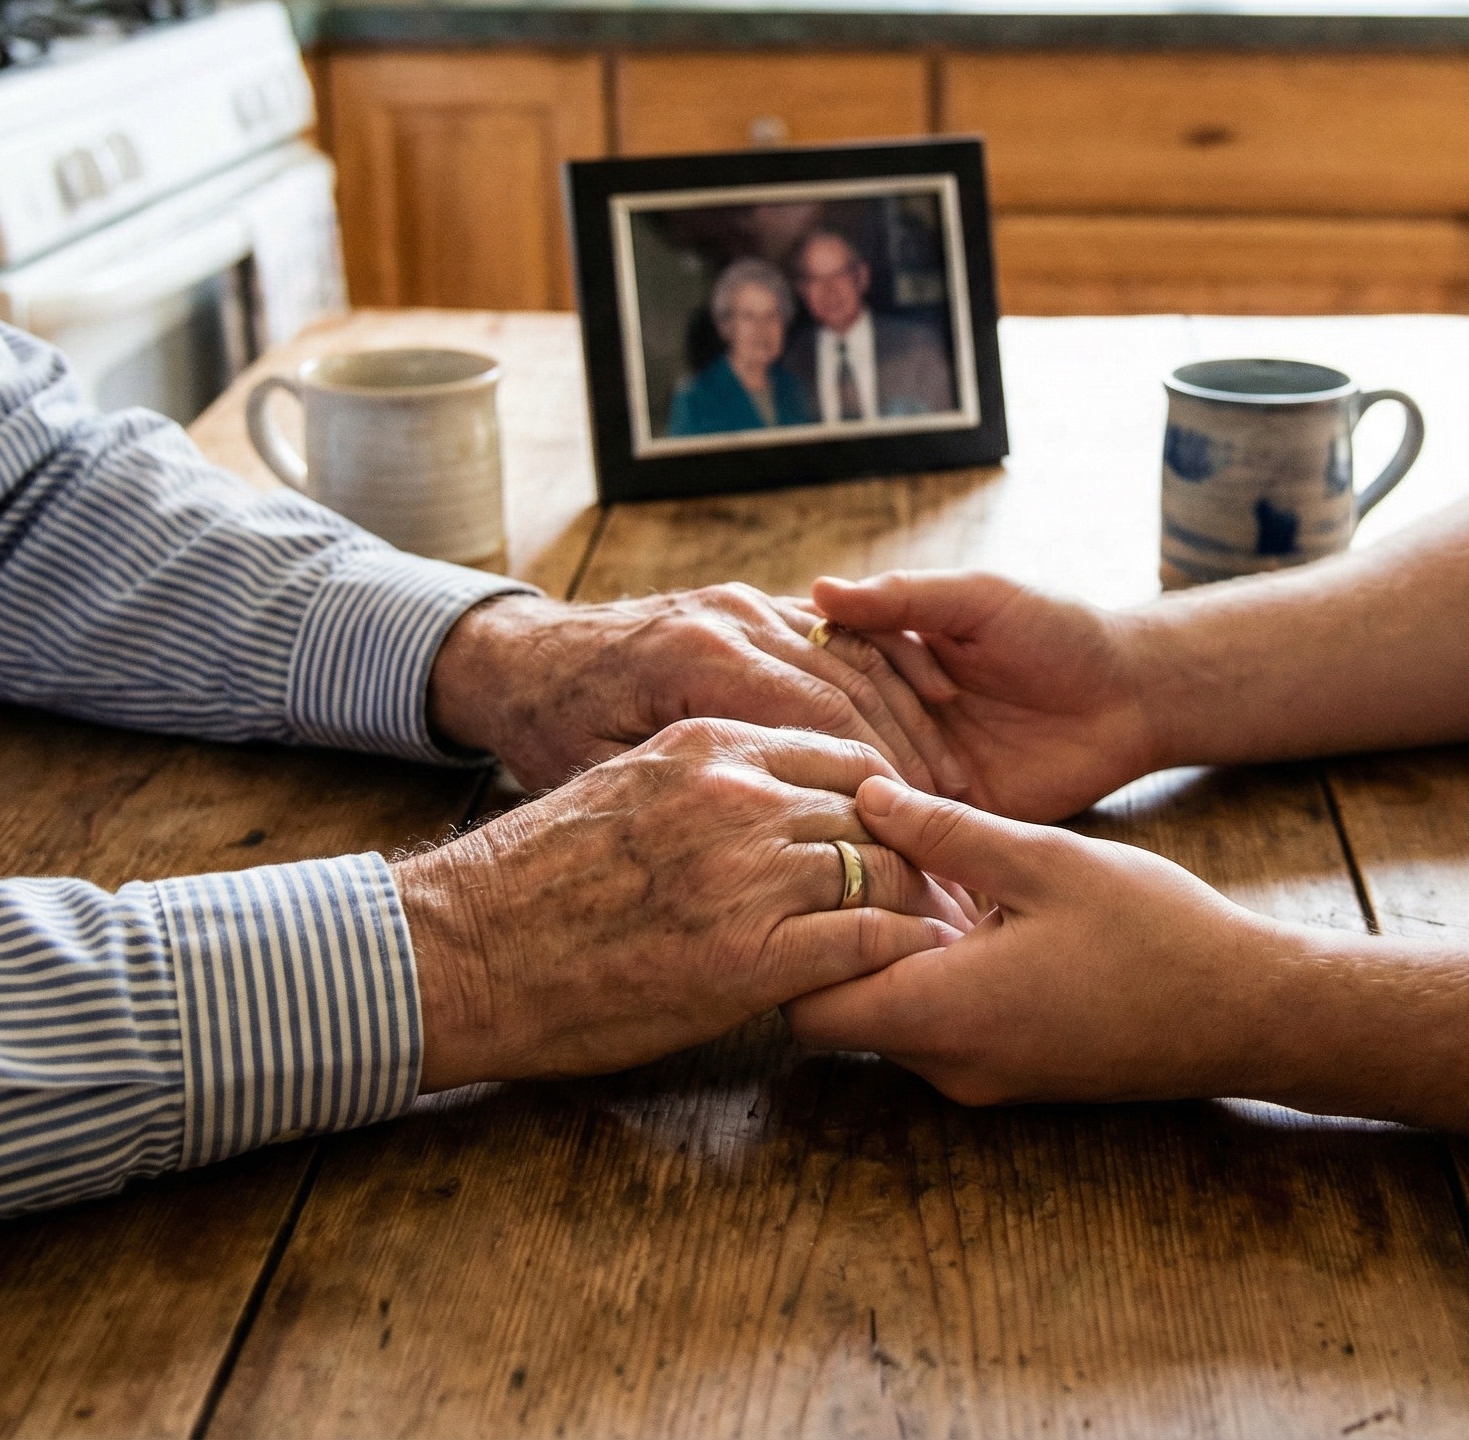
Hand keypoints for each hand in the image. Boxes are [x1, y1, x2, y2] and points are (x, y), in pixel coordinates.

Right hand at [394, 721, 970, 1089]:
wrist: (462, 950)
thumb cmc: (533, 878)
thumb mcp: (624, 787)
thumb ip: (703, 782)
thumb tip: (765, 800)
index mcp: (706, 743)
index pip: (840, 747)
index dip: (885, 787)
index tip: (907, 820)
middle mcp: (737, 793)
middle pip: (871, 804)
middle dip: (915, 843)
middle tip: (953, 877)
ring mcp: (746, 871)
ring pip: (881, 866)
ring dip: (921, 900)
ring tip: (951, 926)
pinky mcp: (748, 955)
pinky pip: (864, 941)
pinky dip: (903, 954)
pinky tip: (923, 967)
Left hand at [428, 587, 955, 794]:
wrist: (517, 664)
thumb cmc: (550, 736)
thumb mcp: (608, 776)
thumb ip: (697, 803)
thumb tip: (786, 863)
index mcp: (700, 656)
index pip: (825, 717)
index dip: (881, 782)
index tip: (918, 837)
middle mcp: (732, 617)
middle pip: (851, 686)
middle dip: (908, 755)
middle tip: (952, 819)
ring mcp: (745, 604)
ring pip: (854, 658)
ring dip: (906, 720)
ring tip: (946, 786)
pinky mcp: (751, 605)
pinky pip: (836, 639)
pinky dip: (881, 683)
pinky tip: (915, 733)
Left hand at [785, 775, 1273, 1104]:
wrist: (1249, 1013)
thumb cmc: (1154, 933)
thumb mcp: (1045, 859)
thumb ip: (946, 832)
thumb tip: (865, 794)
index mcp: (944, 1014)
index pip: (804, 1008)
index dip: (793, 939)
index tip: (807, 867)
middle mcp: (949, 1063)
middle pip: (841, 1011)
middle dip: (838, 934)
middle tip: (850, 849)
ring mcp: (982, 1074)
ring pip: (892, 1011)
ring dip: (891, 946)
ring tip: (906, 859)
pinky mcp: (1012, 1068)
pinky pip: (941, 1019)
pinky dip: (933, 966)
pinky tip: (963, 896)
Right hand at [809, 571, 1158, 820]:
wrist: (1130, 697)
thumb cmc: (1058, 630)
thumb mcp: (979, 598)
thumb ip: (905, 597)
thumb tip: (818, 589)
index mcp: (897, 653)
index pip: (830, 666)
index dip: (812, 674)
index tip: (784, 682)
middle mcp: (899, 709)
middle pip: (840, 728)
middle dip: (827, 739)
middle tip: (794, 758)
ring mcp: (924, 763)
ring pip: (866, 780)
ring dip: (851, 789)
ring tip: (818, 802)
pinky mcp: (955, 812)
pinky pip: (911, 826)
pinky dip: (890, 830)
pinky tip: (864, 837)